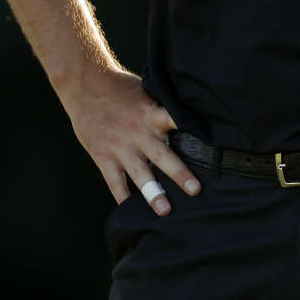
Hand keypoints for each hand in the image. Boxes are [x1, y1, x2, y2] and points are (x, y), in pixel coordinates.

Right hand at [63, 66, 199, 215]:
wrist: (85, 86)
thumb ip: (163, 108)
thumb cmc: (121, 88)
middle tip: (195, 190)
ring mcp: (121, 147)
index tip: (213, 147)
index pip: (178, 122)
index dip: (195, 132)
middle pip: (163, 156)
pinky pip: (115, 183)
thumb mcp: (146, 91)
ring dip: (153, 193)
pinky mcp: (104, 157)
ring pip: (140, 174)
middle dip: (179, 174)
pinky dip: (123, 198)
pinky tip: (132, 213)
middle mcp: (139, 133)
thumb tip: (192, 115)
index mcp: (153, 114)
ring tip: (165, 211)